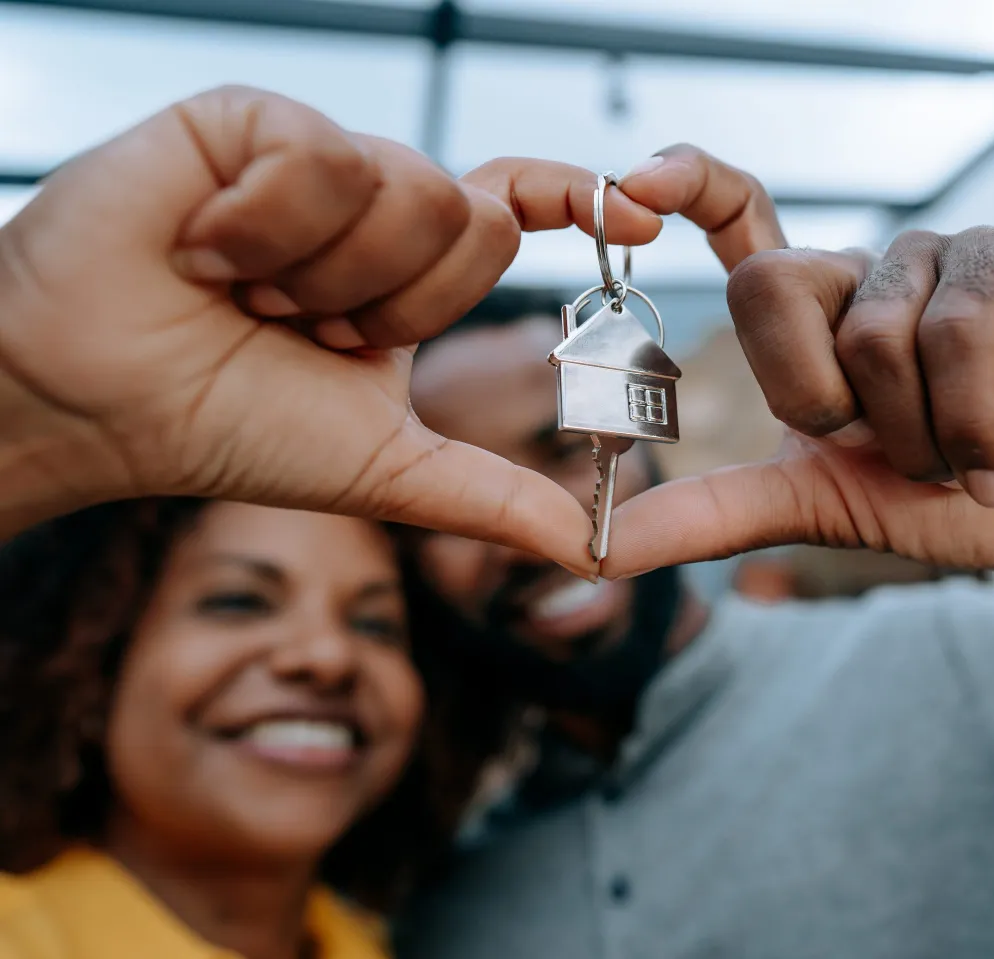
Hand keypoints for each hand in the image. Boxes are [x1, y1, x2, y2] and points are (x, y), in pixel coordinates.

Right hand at [0, 86, 662, 571]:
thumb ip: (494, 499)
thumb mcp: (388, 470)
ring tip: (243, 294)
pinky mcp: (248, 121)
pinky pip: (320, 159)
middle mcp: (372, 202)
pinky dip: (261, 233)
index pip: (515, 209)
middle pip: (476, 220)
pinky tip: (199, 251)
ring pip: (405, 190)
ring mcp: (314, 155)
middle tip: (302, 330)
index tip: (645, 220)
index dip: (584, 203)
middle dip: (392, 307)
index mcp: (408, 269)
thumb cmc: (228, 430)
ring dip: (322, 280)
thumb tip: (594, 551)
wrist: (97, 404)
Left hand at [606, 157, 993, 575]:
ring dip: (913, 437)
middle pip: (767, 286)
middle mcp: (860, 274)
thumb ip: (713, 513)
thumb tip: (601, 550)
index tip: (634, 182)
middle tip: (877, 447)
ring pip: (868, 334)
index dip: (688, 184)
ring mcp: (931, 260)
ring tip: (958, 456)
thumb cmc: (943, 496)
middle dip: (815, 401)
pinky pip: (954, 335)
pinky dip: (972, 426)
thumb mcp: (816, 506)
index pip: (739, 219)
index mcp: (811, 315)